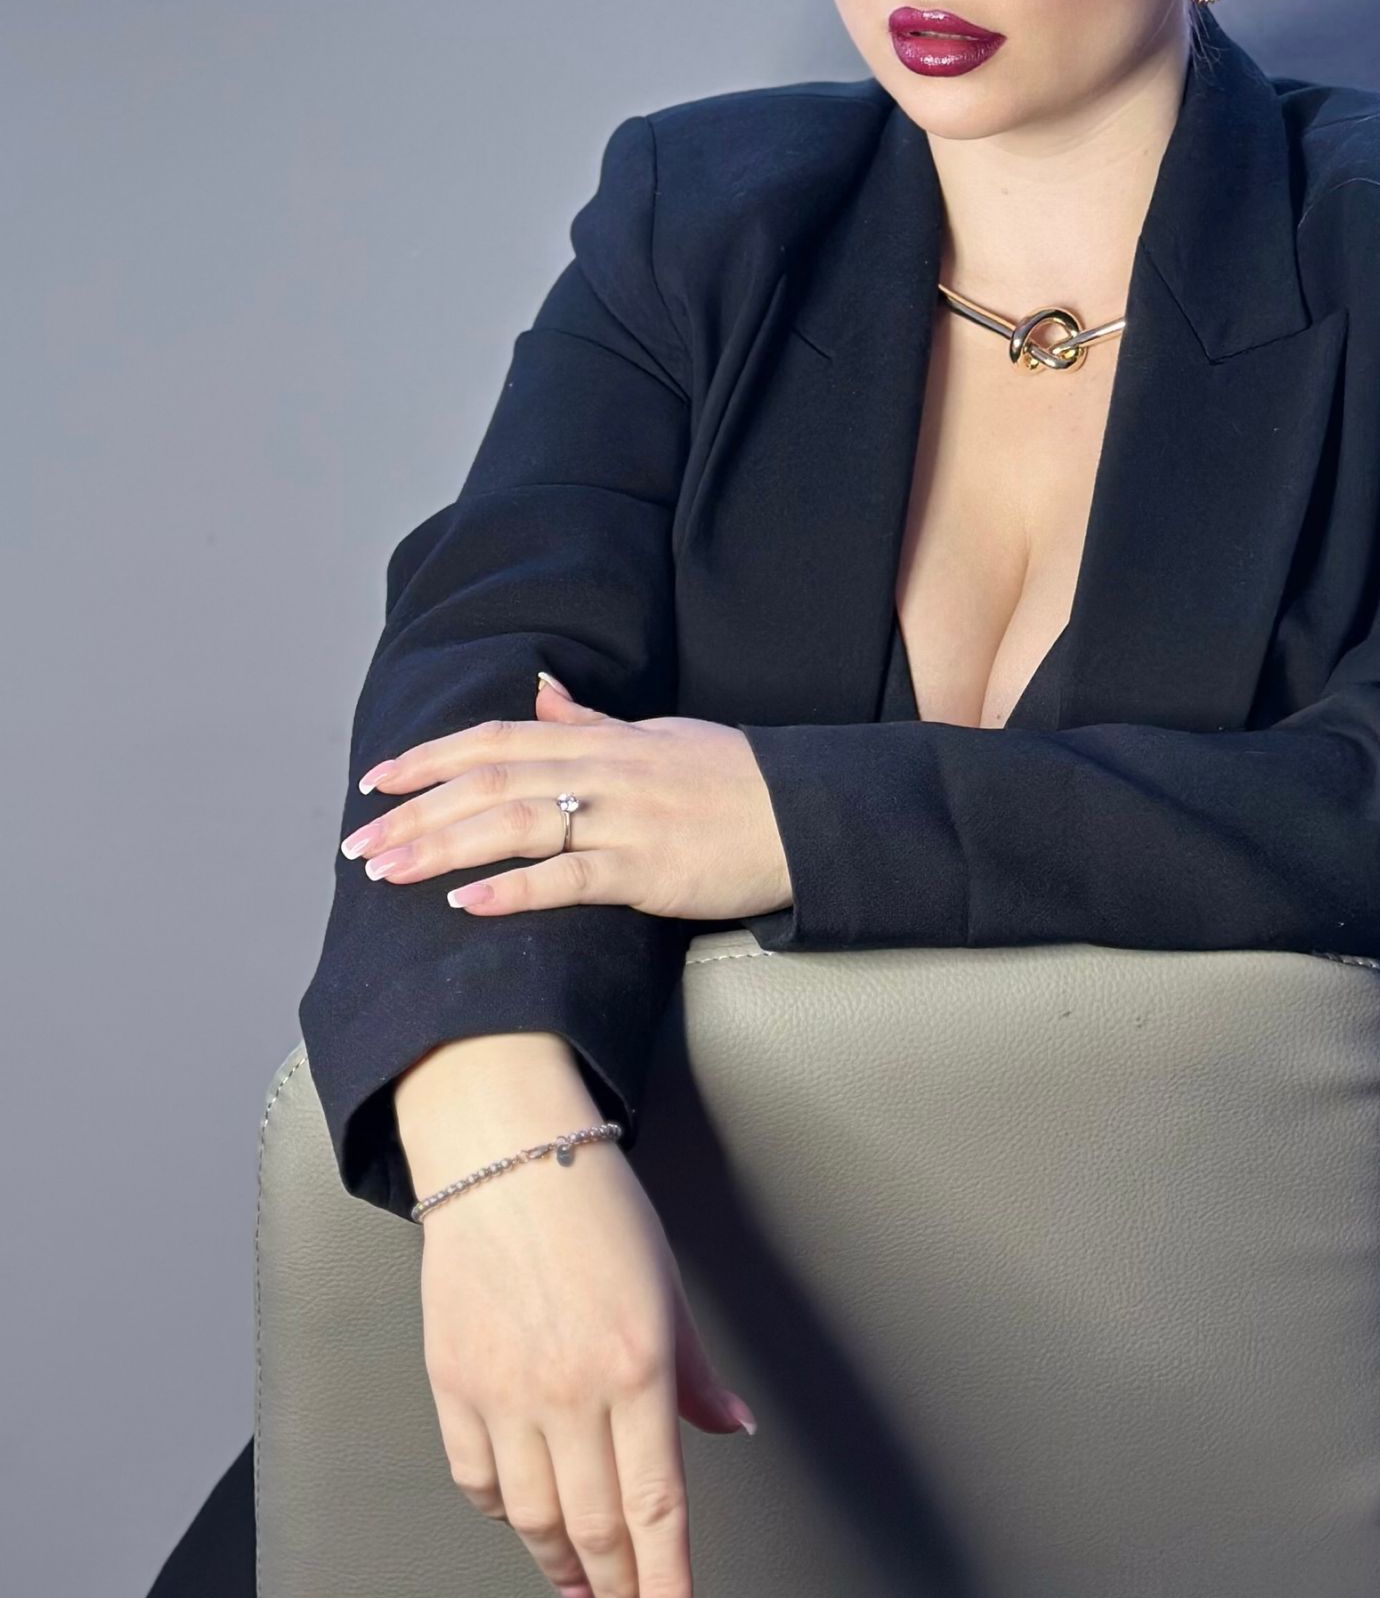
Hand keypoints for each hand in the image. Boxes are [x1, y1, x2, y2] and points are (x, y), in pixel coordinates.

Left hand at [341, 673, 792, 921]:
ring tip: (386, 874)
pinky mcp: (646, 871)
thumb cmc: (734, 779)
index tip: (373, 782)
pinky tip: (465, 906)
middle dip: (413, 813)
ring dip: (440, 849)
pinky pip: (568, 880)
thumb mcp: (659, 735)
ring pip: (513, 826)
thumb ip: (592, 721)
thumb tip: (538, 692)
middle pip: (487, 782)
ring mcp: (623, 820)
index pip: (495, 739)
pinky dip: (512, 891)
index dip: (428, 758)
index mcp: (601, 741)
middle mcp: (603, 772)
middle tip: (356, 846)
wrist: (804, 816)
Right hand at [415, 1116, 755, 1597]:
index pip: (656, 1505)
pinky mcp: (453, 1385)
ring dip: (562, 1568)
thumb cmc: (595, 1208)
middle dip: (617, 1594)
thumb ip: (696, 1373)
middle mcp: (569, 1391)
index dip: (664, 1582)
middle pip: (594, 1527)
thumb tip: (732, 1427)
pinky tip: (527, 1524)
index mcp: (636, 1365)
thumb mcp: (667, 1286)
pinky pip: (479, 1479)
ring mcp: (504, 1392)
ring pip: (533, 1519)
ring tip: (584, 1592)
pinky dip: (505, 1514)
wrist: (505, 1156)